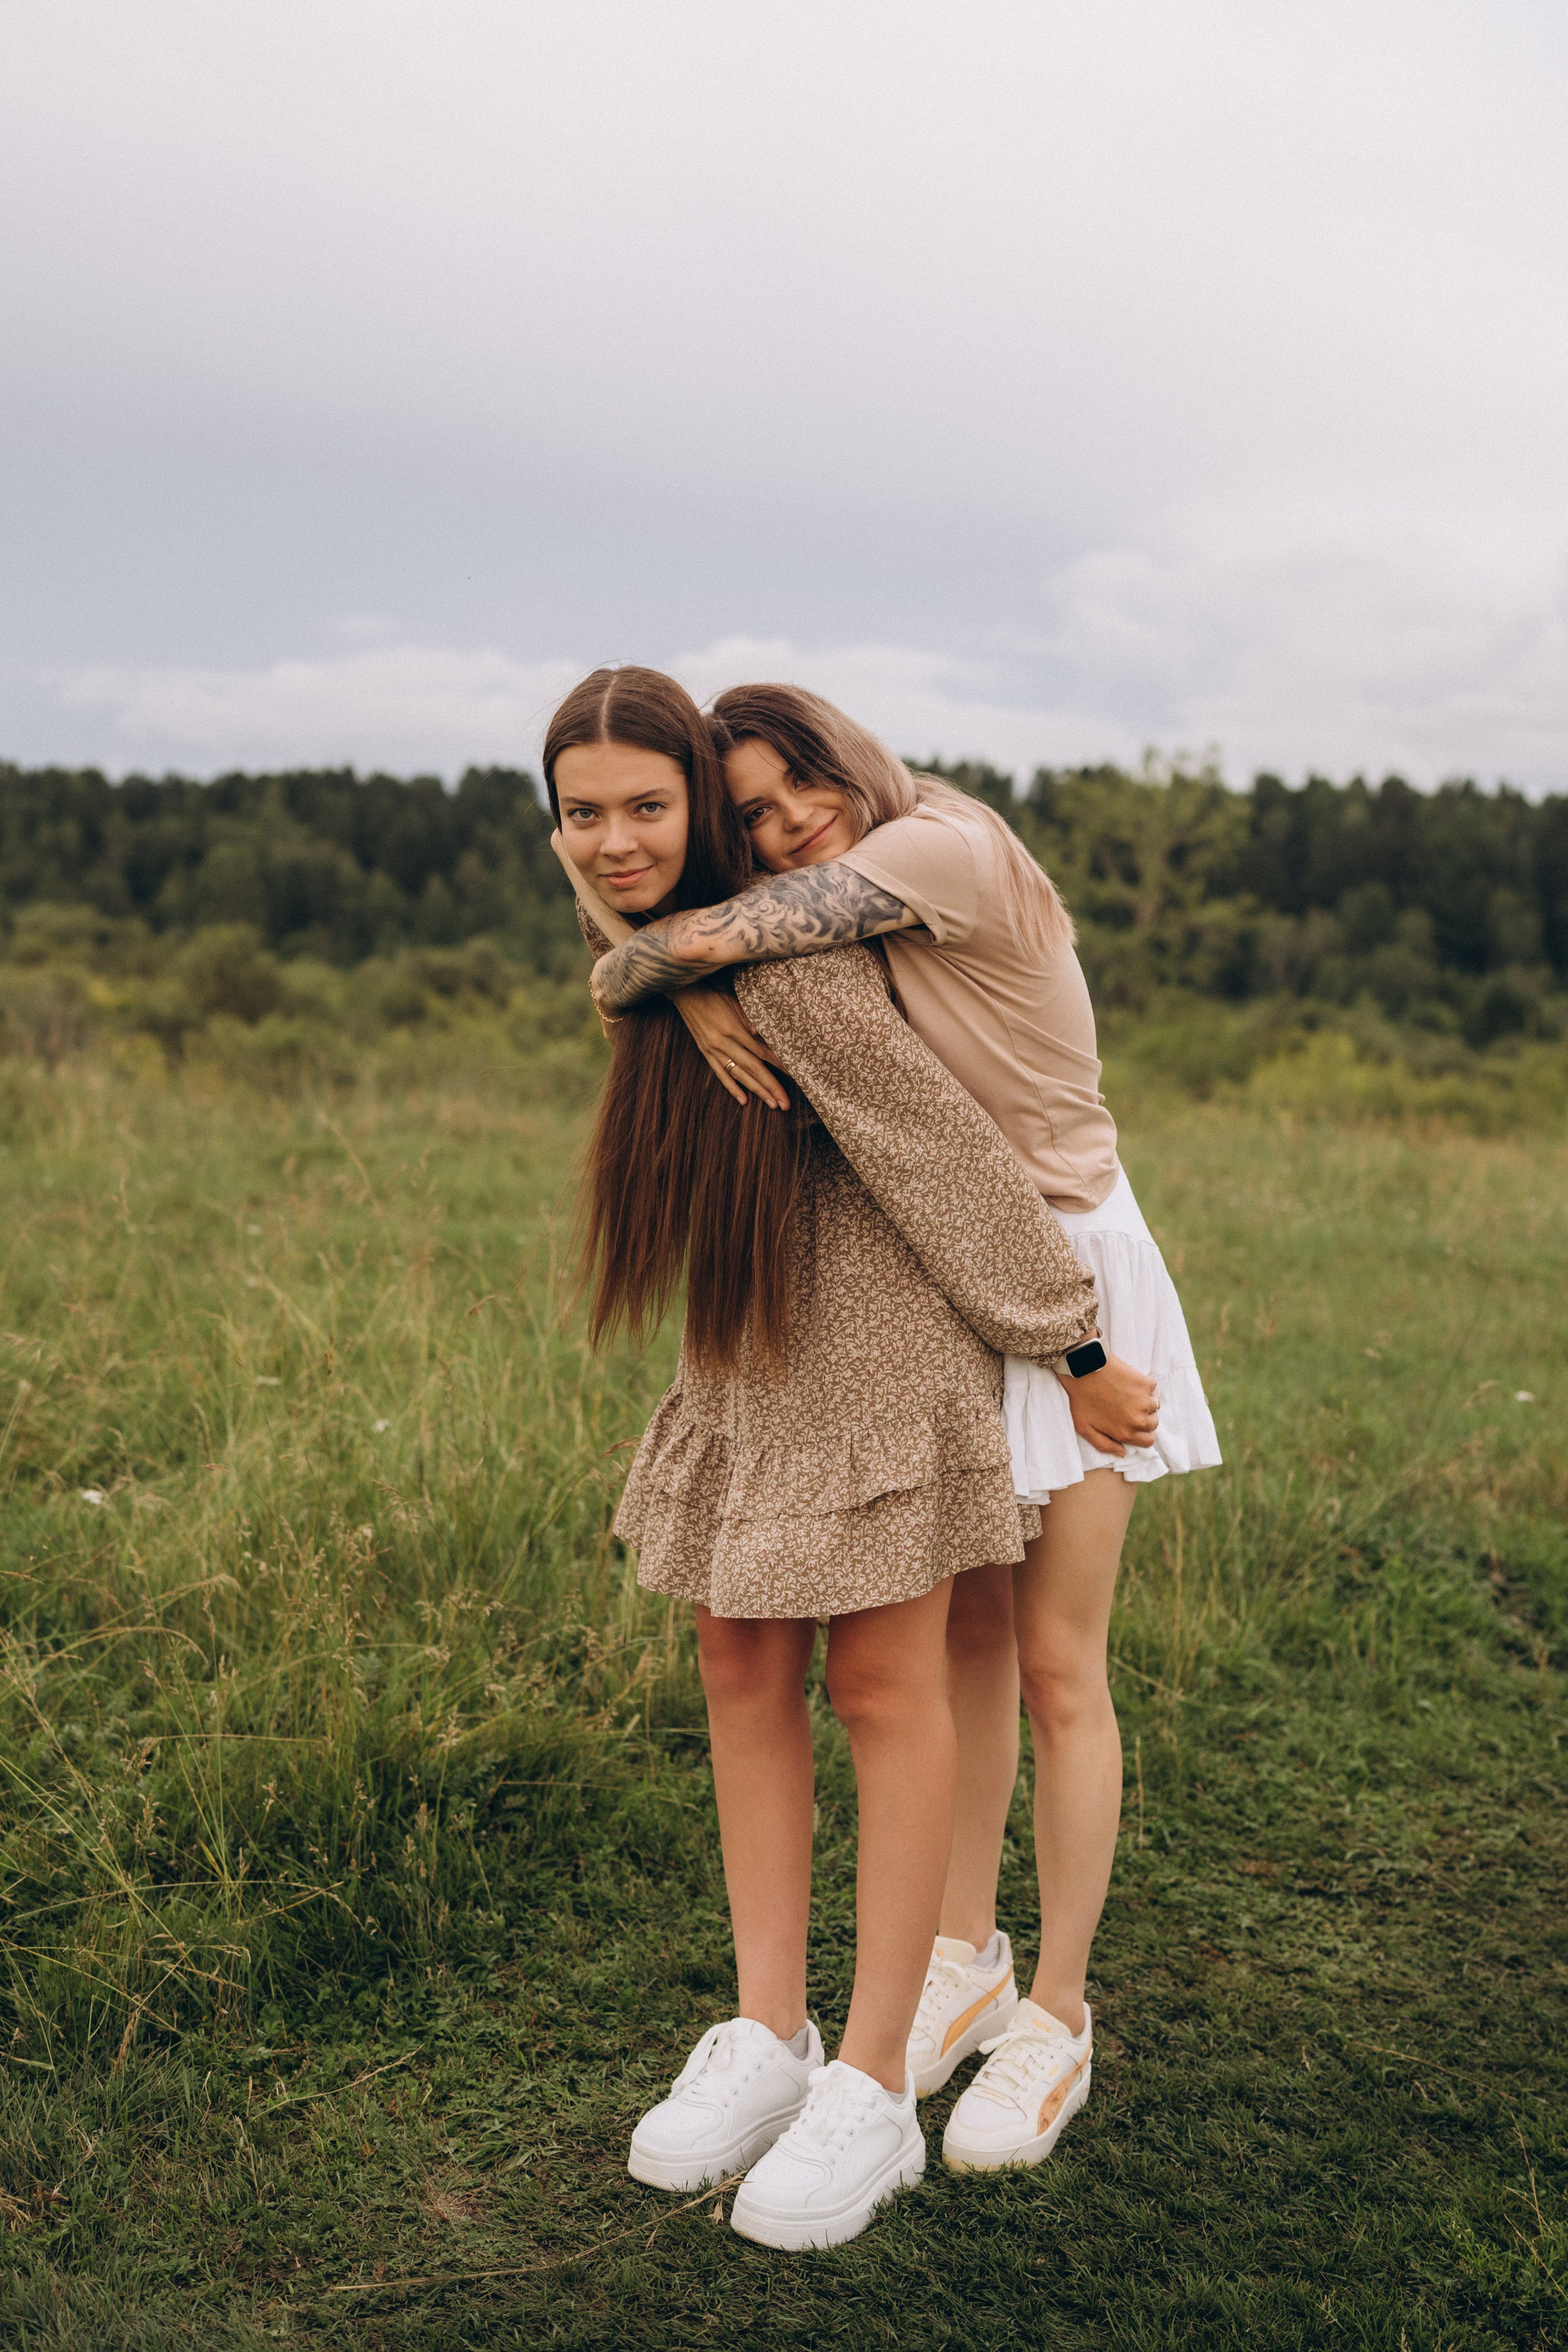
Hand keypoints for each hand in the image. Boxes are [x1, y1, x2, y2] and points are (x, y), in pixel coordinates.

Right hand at [670, 986, 790, 1109]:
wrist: (684, 991)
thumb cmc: (713, 991)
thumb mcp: (735, 1000)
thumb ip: (750, 1020)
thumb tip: (766, 1036)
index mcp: (733, 1028)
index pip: (761, 1051)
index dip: (779, 1064)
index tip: (794, 1074)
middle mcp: (723, 1042)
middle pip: (753, 1068)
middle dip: (771, 1086)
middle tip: (785, 1103)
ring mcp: (713, 1049)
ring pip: (738, 1074)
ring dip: (756, 1091)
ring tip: (771, 1104)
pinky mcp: (705, 1052)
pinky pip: (720, 1073)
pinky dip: (732, 1087)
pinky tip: (743, 1100)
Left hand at [1060, 1353, 1159, 1456]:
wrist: (1083, 1369)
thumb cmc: (1081, 1398)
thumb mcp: (1085, 1428)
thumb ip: (1104, 1445)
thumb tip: (1122, 1453)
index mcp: (1125, 1433)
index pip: (1148, 1441)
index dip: (1143, 1434)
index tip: (1135, 1425)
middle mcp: (1138, 1420)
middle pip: (1153, 1424)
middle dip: (1145, 1418)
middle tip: (1129, 1408)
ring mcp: (1144, 1401)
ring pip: (1155, 1406)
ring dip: (1146, 1401)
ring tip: (1129, 1394)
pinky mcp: (1146, 1383)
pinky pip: (1152, 1387)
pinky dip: (1145, 1385)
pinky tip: (1130, 1382)